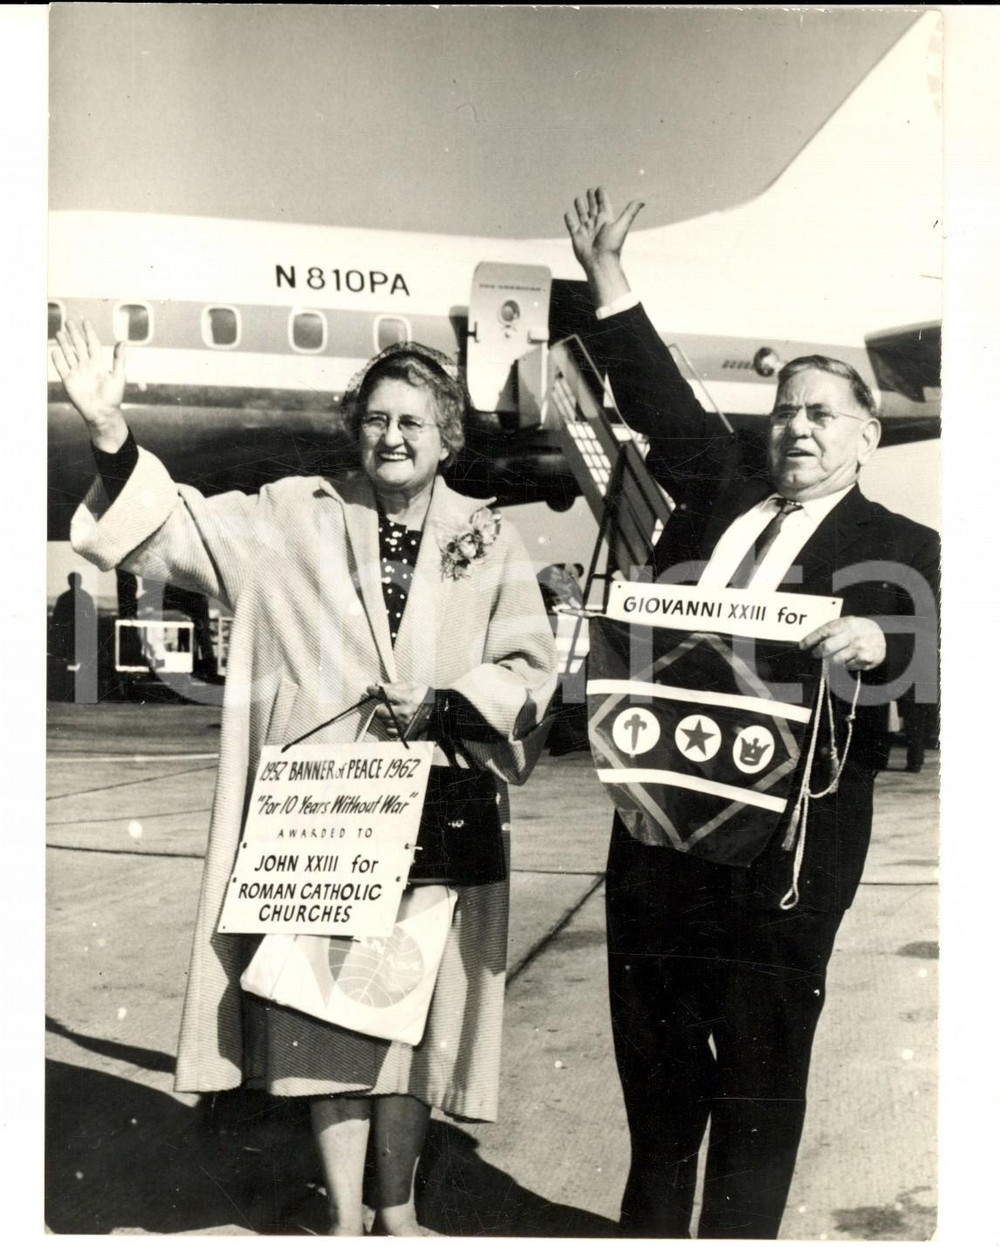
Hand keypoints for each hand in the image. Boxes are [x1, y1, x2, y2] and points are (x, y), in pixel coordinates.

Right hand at [51, 318, 128, 451]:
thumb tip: (123, 341)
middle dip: (73, 334)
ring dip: (63, 343)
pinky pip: (61, 367)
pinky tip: (54, 350)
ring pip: (68, 354)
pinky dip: (57, 359)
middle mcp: (87, 366)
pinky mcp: (68, 381)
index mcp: (98, 364)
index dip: (89, 333)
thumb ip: (118, 359)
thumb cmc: (113, 397)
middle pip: (78, 346)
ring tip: (59, 332)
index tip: (85, 321)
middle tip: (68, 321)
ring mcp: (77, 373)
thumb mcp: (119, 375)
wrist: (102, 413)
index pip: (92, 344)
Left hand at [367, 683, 432, 735]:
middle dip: (381, 706)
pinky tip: (395, 721)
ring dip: (386, 716)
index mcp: (406, 698)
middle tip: (386, 703)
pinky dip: (390, 725)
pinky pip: (389, 730)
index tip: (370, 689)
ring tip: (393, 712)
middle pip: (380, 710)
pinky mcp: (405, 732)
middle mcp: (403, 712)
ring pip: (383, 721)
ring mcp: (404, 724)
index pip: (383, 694)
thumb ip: (394, 685)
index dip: (373, 690)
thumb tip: (378, 684)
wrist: (440, 712)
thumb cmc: (426, 697)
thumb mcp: (412, 686)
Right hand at [564, 186, 643, 279]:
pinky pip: (571, 225)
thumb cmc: (611, 245)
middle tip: (590, 190)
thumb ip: (630, 211)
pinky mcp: (576, 236)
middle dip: (591, 199)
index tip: (600, 188)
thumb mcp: (622, 225)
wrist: (600, 262)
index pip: (604, 204)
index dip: (602, 195)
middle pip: (593, 207)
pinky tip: (568, 214)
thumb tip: (642, 201)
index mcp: (606, 219)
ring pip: (582, 214)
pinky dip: (569, 219)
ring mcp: (586, 229)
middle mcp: (596, 223)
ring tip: (578, 199)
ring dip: (580, 207)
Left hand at [799, 617, 886, 671]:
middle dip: (818, 653)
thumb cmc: (862, 630)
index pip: (824, 631)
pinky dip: (845, 665)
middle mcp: (853, 635)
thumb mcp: (850, 623)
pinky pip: (847, 666)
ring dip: (831, 661)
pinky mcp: (865, 659)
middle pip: (827, 647)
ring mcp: (859, 647)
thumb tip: (814, 641)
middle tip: (815, 654)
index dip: (811, 639)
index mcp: (847, 623)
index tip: (802, 645)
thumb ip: (834, 630)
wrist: (887, 637)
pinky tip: (849, 660)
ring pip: (836, 660)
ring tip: (833, 658)